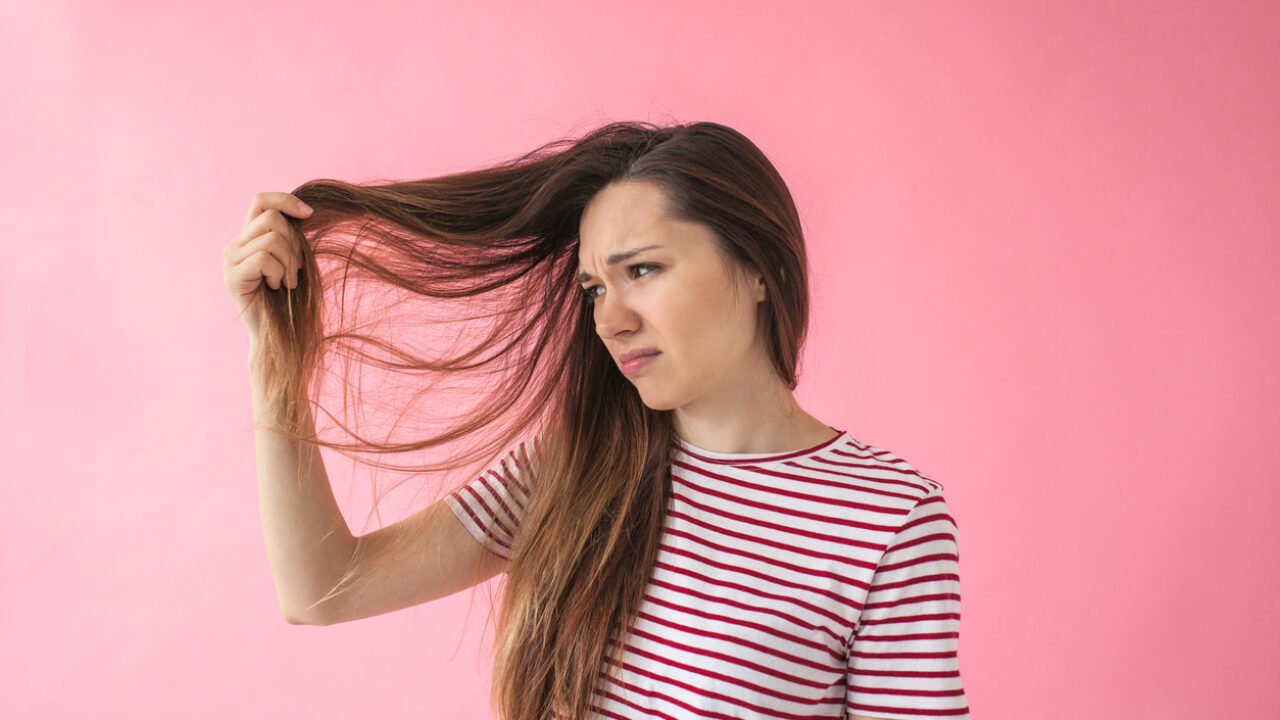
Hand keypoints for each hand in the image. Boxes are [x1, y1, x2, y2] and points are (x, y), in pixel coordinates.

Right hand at [223, 191, 312, 341]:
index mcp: (250, 239)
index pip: (261, 201)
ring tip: (287, 282)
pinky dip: (278, 272)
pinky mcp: (231, 276)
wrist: (277, 335)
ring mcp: (230, 260)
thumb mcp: (294, 261)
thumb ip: (292, 238)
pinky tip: (276, 287)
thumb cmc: (290, 299)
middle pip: (271, 218)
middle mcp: (235, 245)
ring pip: (271, 239)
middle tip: (297, 269)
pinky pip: (263, 258)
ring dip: (289, 262)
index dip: (285, 200)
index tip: (310, 214)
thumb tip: (307, 212)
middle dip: (294, 242)